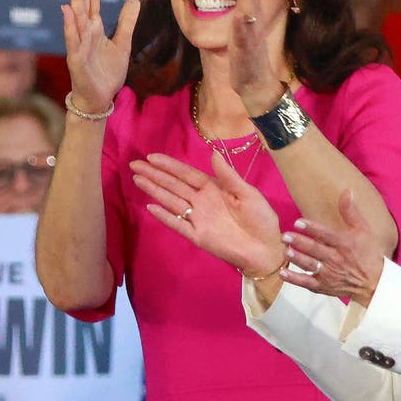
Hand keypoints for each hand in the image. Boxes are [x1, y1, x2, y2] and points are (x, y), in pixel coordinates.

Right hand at [60, 0, 139, 112]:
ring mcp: (79, 45)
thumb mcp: (122, 44)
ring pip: (77, 17)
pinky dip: (70, 26)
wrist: (100, 98)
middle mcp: (84, 33)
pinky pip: (73, 40)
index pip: (92, 1)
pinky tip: (67, 10)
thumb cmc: (107, 73)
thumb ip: (126, 23)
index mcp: (94, 29)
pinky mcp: (77, 59)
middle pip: (83, 4)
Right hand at [134, 151, 284, 276]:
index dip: (169, 165)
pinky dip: (164, 216)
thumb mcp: (247, 193)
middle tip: (135, 164)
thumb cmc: (260, 218)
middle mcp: (202, 201)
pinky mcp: (198, 236)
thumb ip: (228, 175)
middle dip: (155, 174)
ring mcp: (198, 219)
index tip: (152, 157)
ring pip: (171, 201)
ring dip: (155, 190)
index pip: (186, 174)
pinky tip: (150, 207)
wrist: (266, 247)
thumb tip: (213, 153)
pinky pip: (178, 224)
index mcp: (214, 189)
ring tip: (138, 179)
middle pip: (173, 185)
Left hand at [229, 0, 285, 113]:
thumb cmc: (247, 59)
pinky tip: (242, 15)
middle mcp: (252, 23)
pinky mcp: (246, 51)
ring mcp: (250, 37)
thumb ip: (241, 14)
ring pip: (250, 10)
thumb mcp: (243, 32)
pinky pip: (245, 36)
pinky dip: (244, 24)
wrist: (255, 86)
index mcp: (248, 17)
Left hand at [280, 190, 385, 306]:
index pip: (326, 234)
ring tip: (286, 251)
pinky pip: (307, 283)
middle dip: (299, 242)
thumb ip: (350, 211)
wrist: (374, 282)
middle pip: (315, 249)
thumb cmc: (368, 253)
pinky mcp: (324, 286)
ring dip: (297, 258)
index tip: (298, 222)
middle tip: (285, 236)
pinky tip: (282, 272)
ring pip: (310, 265)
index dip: (312, 228)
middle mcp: (336, 259)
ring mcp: (329, 274)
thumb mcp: (363, 230)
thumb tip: (347, 191)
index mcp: (345, 243)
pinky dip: (295, 279)